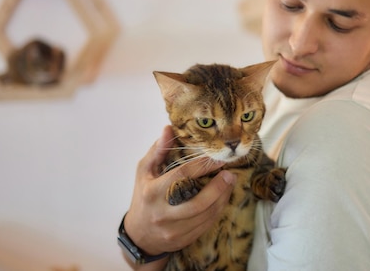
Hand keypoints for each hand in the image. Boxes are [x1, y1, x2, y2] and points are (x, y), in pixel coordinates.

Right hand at [124, 126, 235, 256]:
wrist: (139, 235)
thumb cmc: (143, 196)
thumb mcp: (145, 171)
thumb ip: (158, 150)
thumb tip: (169, 129)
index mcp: (152, 193)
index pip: (181, 177)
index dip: (202, 166)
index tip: (217, 158)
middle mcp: (162, 214)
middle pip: (197, 203)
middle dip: (218, 188)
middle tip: (230, 174)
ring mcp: (172, 230)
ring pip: (204, 216)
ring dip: (222, 199)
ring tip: (230, 183)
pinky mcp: (182, 240)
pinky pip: (206, 225)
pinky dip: (218, 210)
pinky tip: (223, 198)